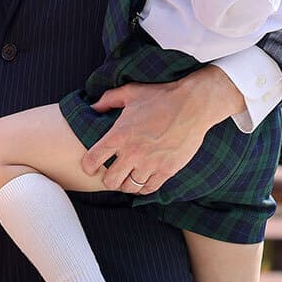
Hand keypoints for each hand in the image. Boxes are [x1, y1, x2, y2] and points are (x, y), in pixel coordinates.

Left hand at [81, 65, 244, 192]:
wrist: (193, 104)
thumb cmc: (161, 96)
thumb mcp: (130, 92)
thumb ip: (108, 100)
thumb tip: (92, 106)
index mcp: (119, 134)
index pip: (93, 159)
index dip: (88, 166)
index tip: (90, 166)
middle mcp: (132, 152)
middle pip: (110, 180)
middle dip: (108, 179)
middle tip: (111, 174)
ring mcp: (150, 163)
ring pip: (129, 187)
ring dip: (126, 184)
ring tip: (127, 178)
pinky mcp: (167, 170)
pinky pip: (149, 189)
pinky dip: (143, 187)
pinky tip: (142, 180)